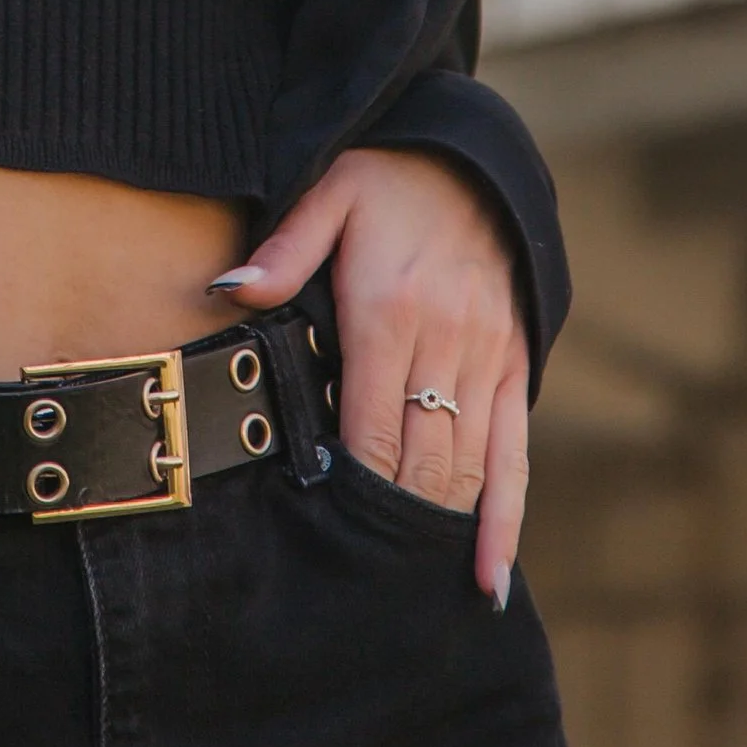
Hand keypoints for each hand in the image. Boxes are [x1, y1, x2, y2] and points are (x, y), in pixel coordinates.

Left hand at [213, 148, 527, 606]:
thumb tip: (230, 289)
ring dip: (441, 527)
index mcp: (390, 311)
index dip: (354, 484)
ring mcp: (489, 357)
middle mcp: (447, 340)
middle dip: (393, 520)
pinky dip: (504, 519)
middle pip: (420, 457)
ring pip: (467, 464)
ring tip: (409, 590)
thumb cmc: (383, 180)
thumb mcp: (326, 194)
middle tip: (361, 579)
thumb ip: (282, 251)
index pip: (370, 425)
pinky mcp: (516, 365)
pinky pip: (515, 453)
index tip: (333, 533)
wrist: (466, 157)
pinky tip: (488, 577)